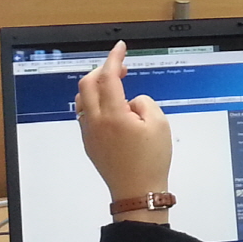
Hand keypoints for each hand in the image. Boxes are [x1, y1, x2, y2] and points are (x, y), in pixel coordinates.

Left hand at [75, 41, 173, 221]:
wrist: (138, 192)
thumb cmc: (150, 161)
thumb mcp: (160, 124)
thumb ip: (144, 102)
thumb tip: (131, 101)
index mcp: (112, 114)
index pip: (108, 76)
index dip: (114, 58)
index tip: (120, 48)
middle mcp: (95, 122)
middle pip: (87, 83)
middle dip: (102, 70)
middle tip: (120, 67)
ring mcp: (89, 133)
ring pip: (82, 98)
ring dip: (96, 85)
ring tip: (115, 85)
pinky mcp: (89, 143)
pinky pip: (84, 113)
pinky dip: (94, 101)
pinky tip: (110, 106)